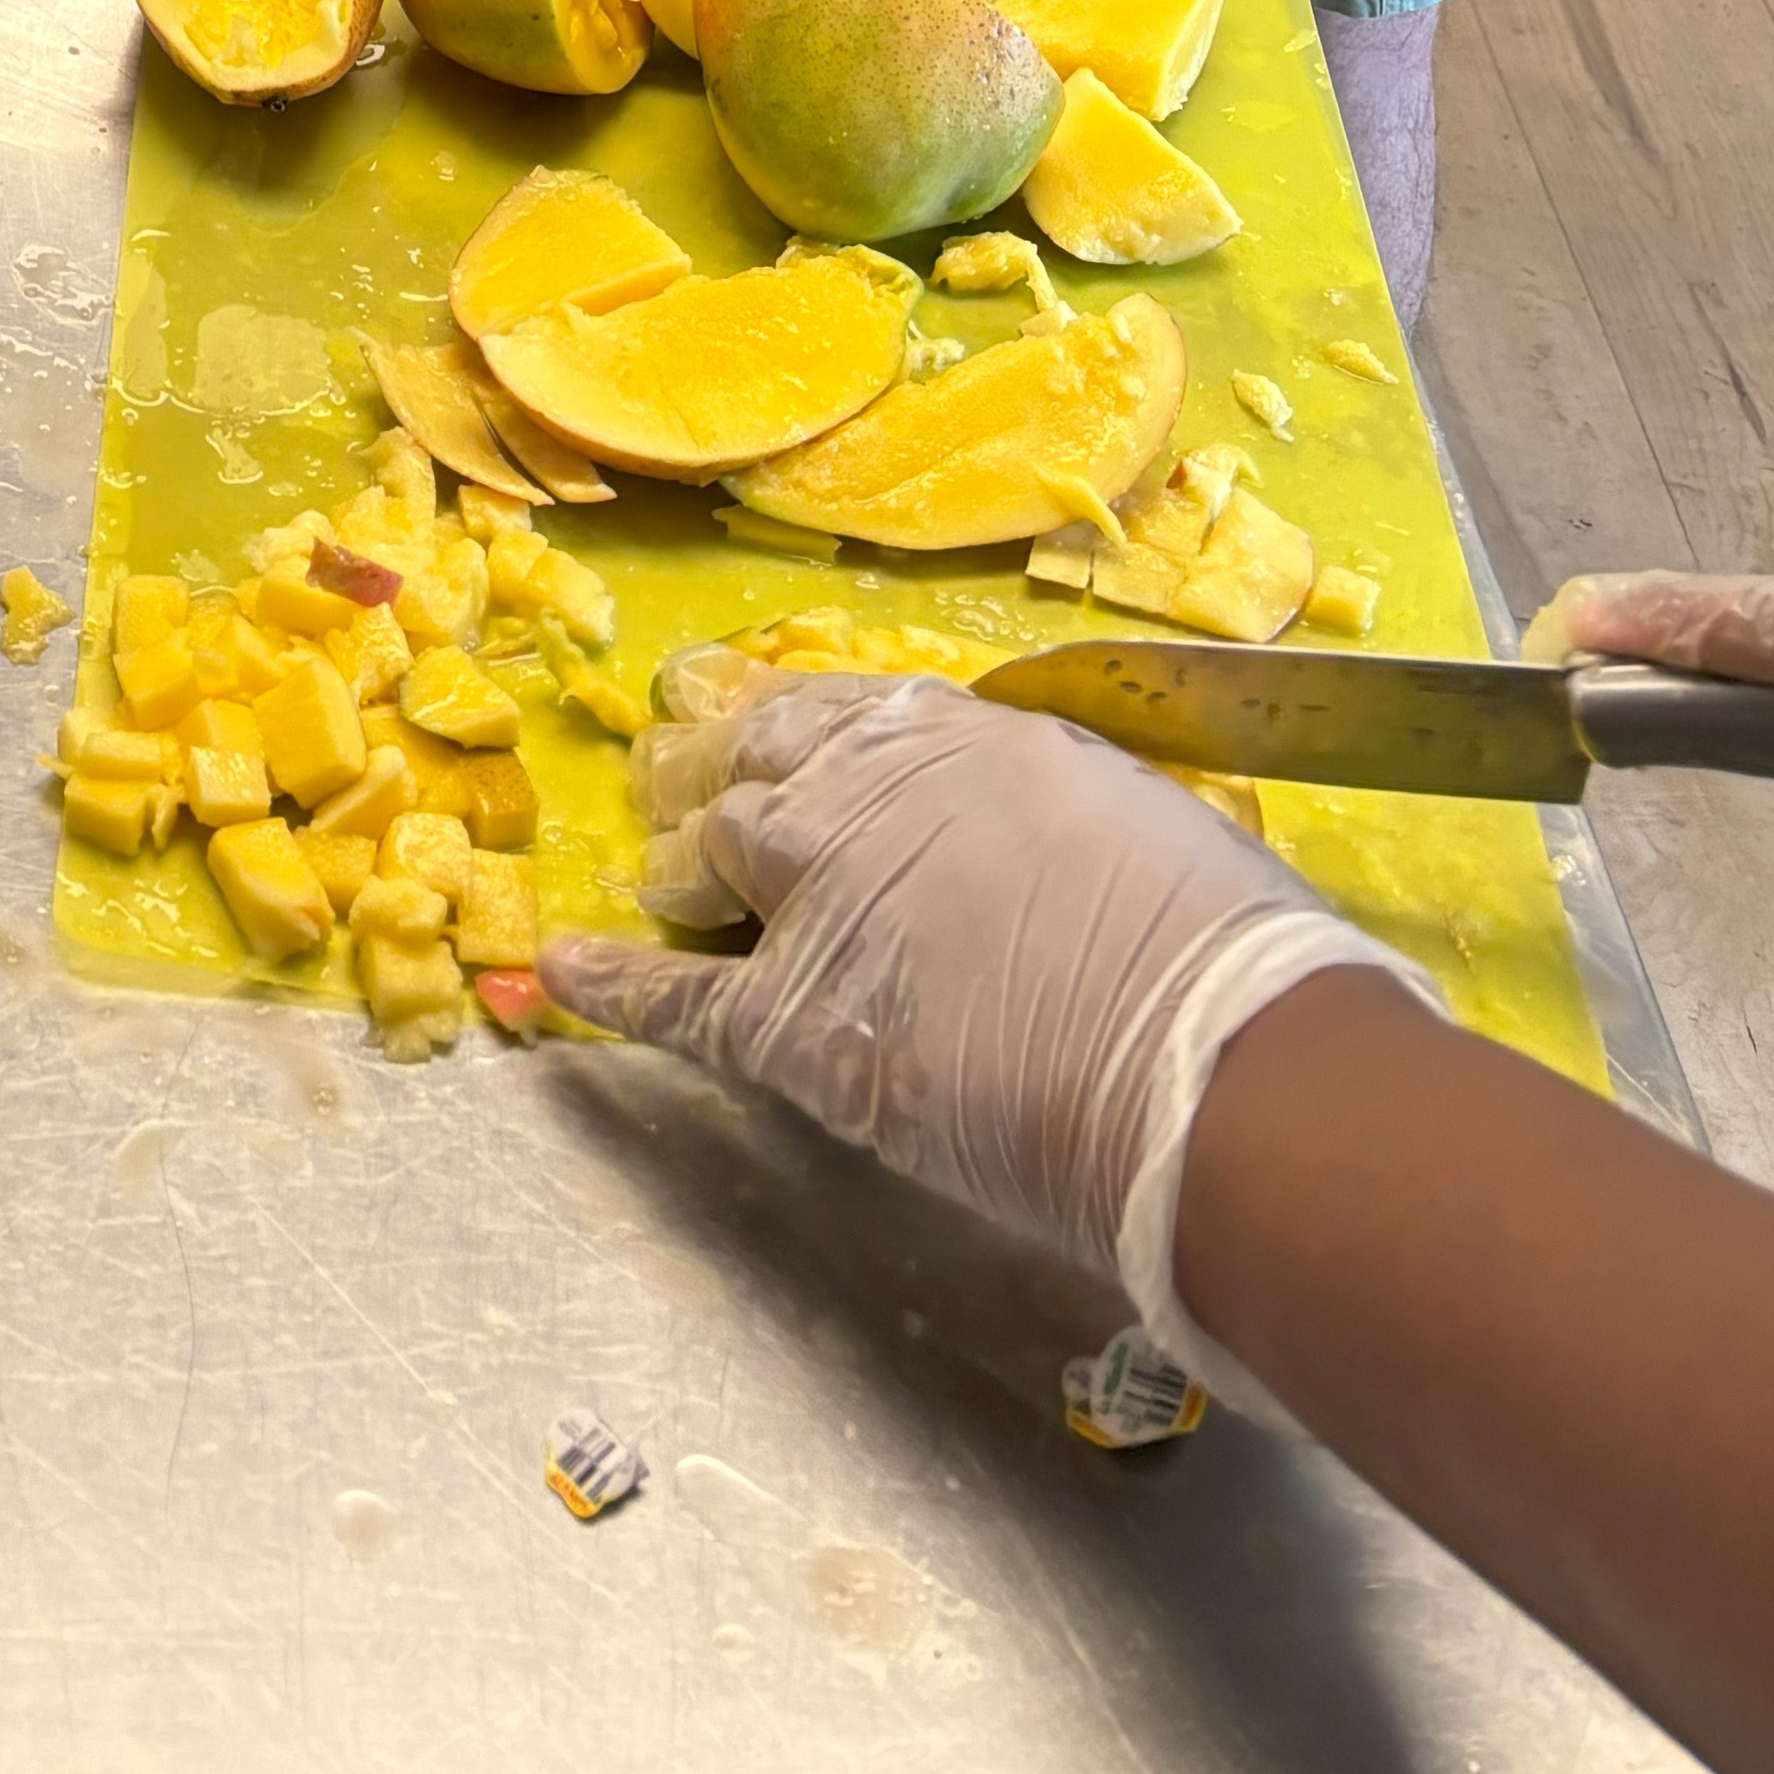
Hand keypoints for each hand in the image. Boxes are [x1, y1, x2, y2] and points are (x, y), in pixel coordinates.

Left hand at [540, 672, 1429, 1343]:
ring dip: (686, 871)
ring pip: (708, 863)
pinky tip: (559, 975)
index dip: (793, 739)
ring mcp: (814, 898)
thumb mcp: (1132, 814)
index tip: (767, 741)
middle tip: (691, 796)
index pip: (831, 716)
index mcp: (951, 733)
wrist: (1206, 1057)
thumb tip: (1042, 839)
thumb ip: (1047, 811)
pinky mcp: (791, 1018)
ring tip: (659, 876)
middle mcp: (860, 790)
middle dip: (722, 789)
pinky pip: (678, 994)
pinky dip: (612, 985)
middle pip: (755, 776)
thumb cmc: (1214, 942)